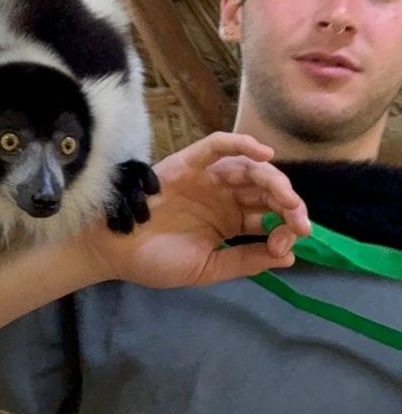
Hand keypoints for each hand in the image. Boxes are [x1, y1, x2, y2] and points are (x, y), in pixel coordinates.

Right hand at [81, 132, 311, 288]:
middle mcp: (223, 197)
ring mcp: (207, 178)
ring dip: (272, 178)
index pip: (269, 216)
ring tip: (285, 196)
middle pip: (266, 190)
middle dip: (288, 202)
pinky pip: (217, 146)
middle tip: (298, 218)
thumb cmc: (156, 262)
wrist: (115, 252)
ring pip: (249, 169)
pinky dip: (240, 144)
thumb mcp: (207, 269)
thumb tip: (289, 256)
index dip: (286, 226)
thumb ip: (245, 261)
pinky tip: (263, 154)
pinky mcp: (188, 164)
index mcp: (230, 222)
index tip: (292, 240)